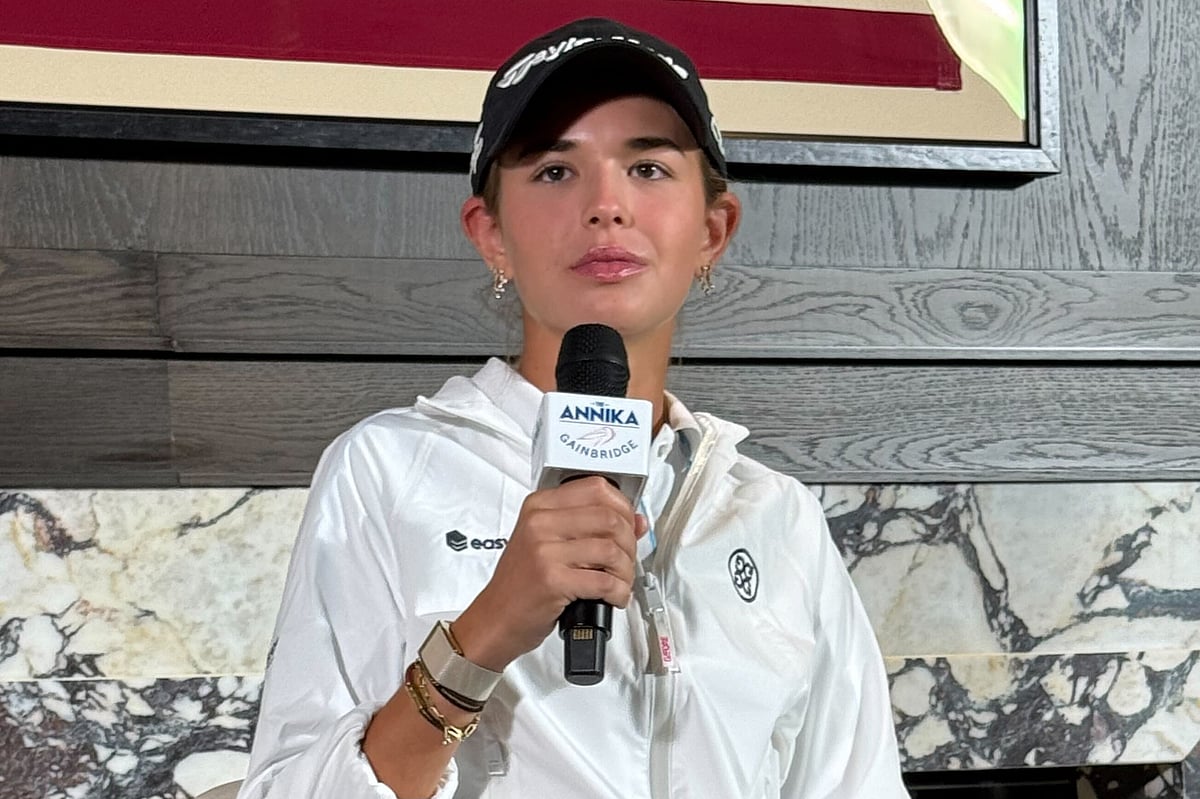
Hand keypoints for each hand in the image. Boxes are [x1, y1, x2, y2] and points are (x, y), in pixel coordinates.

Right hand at [452, 476, 647, 670]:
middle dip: (629, 543)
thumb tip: (636, 521)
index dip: (623, 508)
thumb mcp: (549, 544)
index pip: (597, 488)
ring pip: (611, 549)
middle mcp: (540, 523)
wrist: (495, 619)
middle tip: (626, 561)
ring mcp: (544, 550)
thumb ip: (590, 527)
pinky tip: (613, 597)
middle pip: (609, 518)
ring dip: (626, 571)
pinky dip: (619, 592)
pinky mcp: (552, 580)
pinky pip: (604, 581)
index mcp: (539, 506)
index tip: (628, 526)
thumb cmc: (522, 583)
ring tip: (620, 582)